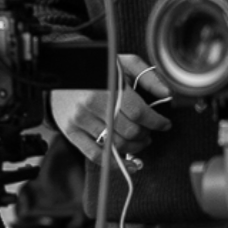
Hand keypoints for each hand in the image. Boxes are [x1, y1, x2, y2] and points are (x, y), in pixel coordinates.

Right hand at [52, 54, 171, 164]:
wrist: (60, 72)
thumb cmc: (95, 68)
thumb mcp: (122, 62)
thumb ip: (147, 76)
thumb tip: (167, 94)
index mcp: (107, 85)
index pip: (139, 113)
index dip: (156, 122)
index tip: (164, 124)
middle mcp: (91, 104)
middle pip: (129, 131)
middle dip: (145, 135)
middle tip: (148, 132)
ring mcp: (79, 119)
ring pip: (116, 144)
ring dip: (134, 148)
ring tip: (138, 142)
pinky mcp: (70, 131)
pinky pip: (95, 155)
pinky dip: (114, 164)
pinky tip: (128, 164)